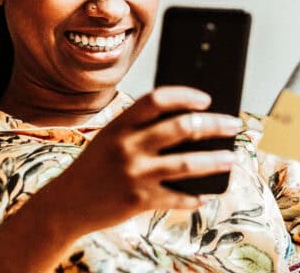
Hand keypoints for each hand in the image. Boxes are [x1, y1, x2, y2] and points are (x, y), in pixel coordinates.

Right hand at [50, 86, 241, 233]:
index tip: (206, 99)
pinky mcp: (139, 201)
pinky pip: (177, 198)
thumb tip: (191, 123)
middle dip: (214, 125)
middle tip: (233, 125)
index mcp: (120, 125)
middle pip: (182, 128)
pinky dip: (196, 197)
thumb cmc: (96, 166)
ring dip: (215, 161)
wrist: (66, 203)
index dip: (185, 96)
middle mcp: (128, 147)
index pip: (157, 100)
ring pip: (187, 164)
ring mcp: (135, 175)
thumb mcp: (110, 138)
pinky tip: (207, 194)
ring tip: (231, 158)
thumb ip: (141, 129)